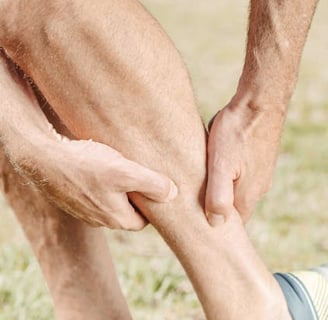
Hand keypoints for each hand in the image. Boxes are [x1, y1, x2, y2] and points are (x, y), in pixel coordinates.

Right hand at [0, 52, 177, 230]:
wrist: (45, 160)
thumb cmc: (87, 166)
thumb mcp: (126, 173)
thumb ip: (153, 184)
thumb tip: (173, 194)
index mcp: (118, 218)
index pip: (145, 220)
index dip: (152, 204)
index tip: (155, 187)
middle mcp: (102, 219)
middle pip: (129, 210)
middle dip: (137, 196)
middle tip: (140, 174)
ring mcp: (87, 210)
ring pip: (112, 201)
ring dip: (119, 188)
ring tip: (121, 168)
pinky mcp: (76, 198)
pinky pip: (96, 194)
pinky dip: (103, 183)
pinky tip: (101, 166)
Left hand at [206, 98, 284, 223]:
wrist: (259, 101)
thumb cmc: (237, 132)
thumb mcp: (221, 165)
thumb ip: (219, 196)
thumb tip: (215, 223)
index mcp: (248, 194)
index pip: (233, 225)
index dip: (215, 227)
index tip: (197, 224)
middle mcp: (258, 188)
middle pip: (234, 209)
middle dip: (216, 209)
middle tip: (195, 205)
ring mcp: (260, 174)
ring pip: (236, 191)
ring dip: (219, 192)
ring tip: (201, 185)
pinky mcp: (257, 161)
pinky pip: (240, 177)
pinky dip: (226, 178)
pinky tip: (214, 168)